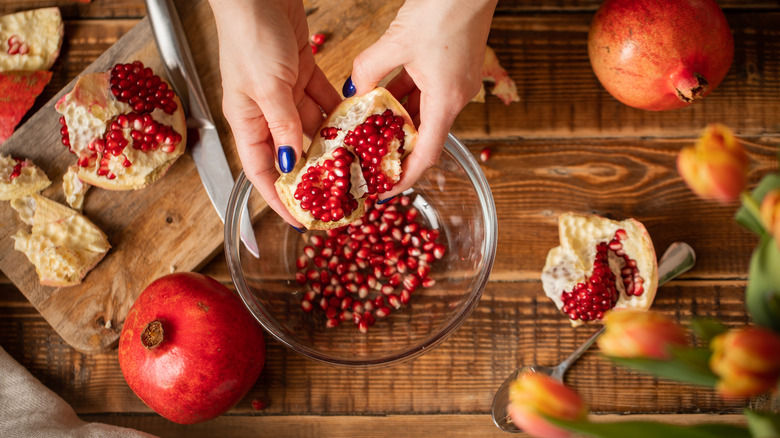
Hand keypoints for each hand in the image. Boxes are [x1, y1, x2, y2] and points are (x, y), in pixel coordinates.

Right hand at [208, 0, 340, 227]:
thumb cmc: (249, 36)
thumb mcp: (267, 87)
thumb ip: (282, 125)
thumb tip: (293, 162)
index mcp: (247, 121)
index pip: (262, 172)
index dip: (279, 199)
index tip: (301, 220)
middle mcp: (266, 112)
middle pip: (292, 154)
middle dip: (315, 175)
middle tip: (341, 194)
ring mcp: (285, 93)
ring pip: (312, 129)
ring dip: (333, 145)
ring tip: (357, 164)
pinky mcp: (303, 74)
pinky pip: (324, 102)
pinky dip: (340, 114)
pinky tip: (359, 126)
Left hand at [348, 0, 496, 199]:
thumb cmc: (443, 8)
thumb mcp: (396, 42)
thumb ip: (369, 70)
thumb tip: (352, 91)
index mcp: (446, 101)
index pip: (425, 155)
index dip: (404, 178)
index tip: (383, 192)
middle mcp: (455, 98)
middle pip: (423, 136)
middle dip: (395, 150)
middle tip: (367, 160)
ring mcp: (454, 83)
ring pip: (420, 112)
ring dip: (395, 122)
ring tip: (366, 132)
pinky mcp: (450, 68)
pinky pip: (423, 92)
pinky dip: (401, 97)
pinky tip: (378, 97)